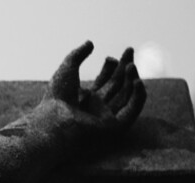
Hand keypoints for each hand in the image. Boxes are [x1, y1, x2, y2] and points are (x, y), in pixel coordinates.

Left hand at [21, 41, 145, 144]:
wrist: (56, 120)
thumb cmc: (57, 97)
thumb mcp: (67, 70)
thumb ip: (77, 55)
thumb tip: (90, 42)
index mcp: (86, 98)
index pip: (105, 81)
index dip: (110, 68)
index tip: (109, 57)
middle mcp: (98, 108)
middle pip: (118, 86)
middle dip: (125, 69)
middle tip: (129, 51)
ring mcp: (108, 118)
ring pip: (127, 96)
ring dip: (132, 79)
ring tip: (131, 65)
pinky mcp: (116, 127)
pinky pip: (132, 111)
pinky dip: (138, 97)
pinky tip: (138, 81)